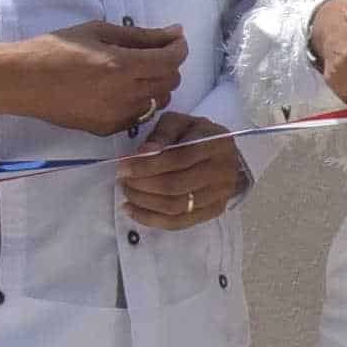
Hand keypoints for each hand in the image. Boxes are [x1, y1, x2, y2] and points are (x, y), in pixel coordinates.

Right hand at [0, 21, 185, 134]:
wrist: (19, 80)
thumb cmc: (55, 49)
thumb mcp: (98, 32)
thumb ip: (140, 35)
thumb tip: (174, 33)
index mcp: (122, 66)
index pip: (171, 60)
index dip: (179, 47)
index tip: (175, 40)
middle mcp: (124, 94)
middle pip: (170, 82)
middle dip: (169, 65)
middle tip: (154, 54)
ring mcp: (116, 115)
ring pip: (158, 102)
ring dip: (157, 86)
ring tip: (137, 73)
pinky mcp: (106, 129)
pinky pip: (139, 117)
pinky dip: (140, 103)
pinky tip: (122, 91)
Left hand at [117, 113, 250, 231]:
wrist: (222, 154)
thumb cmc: (195, 134)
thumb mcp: (179, 123)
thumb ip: (162, 133)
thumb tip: (145, 152)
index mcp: (216, 144)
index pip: (178, 159)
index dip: (147, 165)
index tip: (123, 167)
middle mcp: (223, 171)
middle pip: (176, 185)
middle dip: (142, 185)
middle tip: (123, 180)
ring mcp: (221, 194)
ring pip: (176, 207)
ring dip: (144, 202)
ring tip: (127, 192)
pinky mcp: (214, 211)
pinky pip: (179, 222)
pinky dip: (151, 219)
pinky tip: (132, 210)